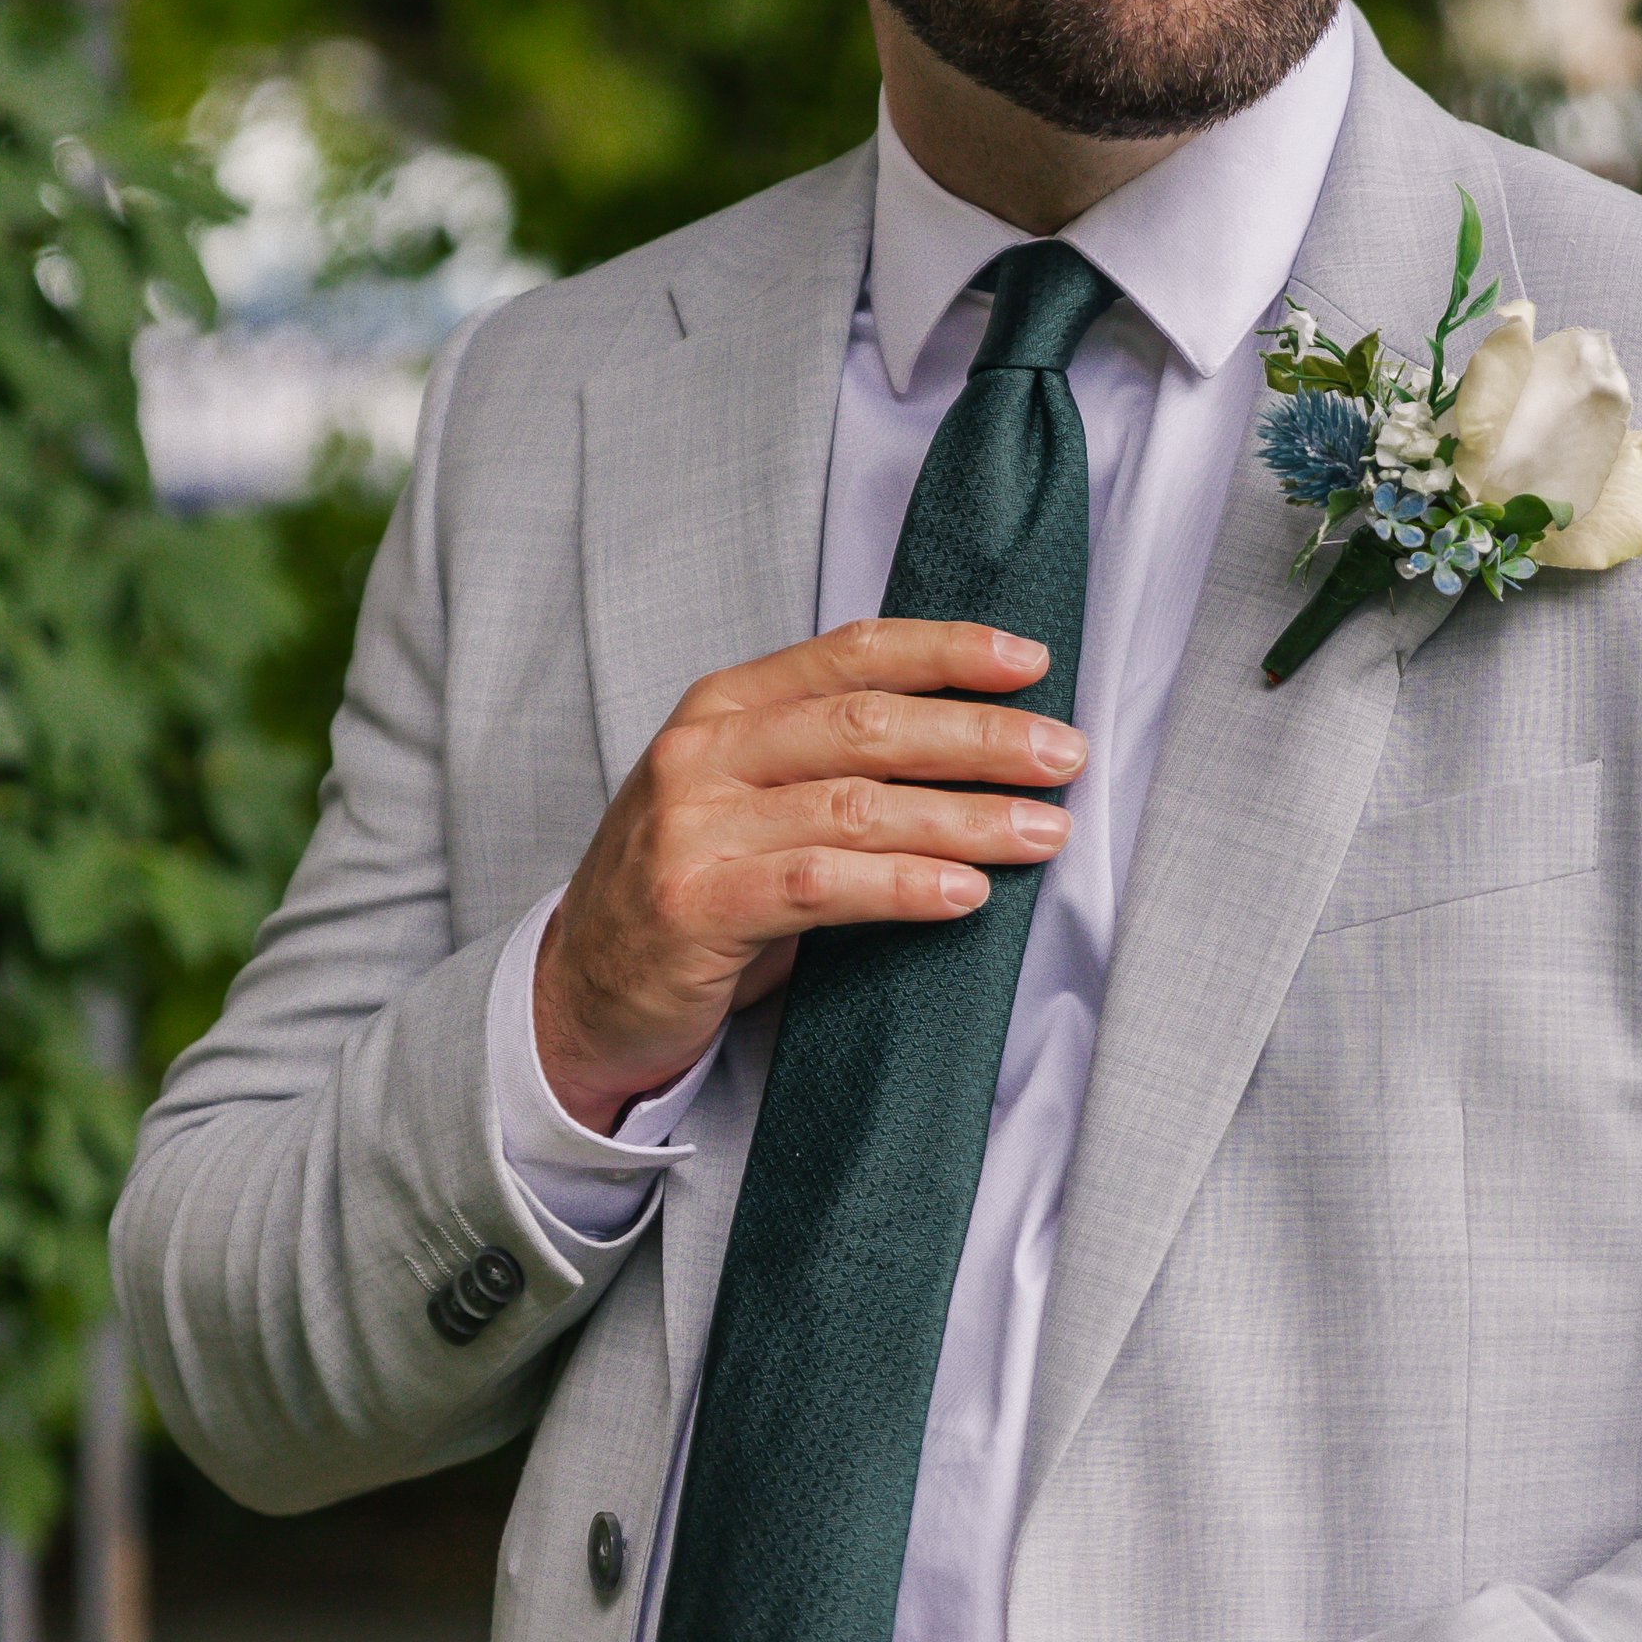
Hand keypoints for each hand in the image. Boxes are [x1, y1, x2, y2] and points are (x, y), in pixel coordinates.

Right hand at [535, 619, 1086, 1131]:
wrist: (577, 990)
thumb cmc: (689, 890)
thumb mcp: (747, 798)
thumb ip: (830, 763)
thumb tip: (982, 751)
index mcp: (724, 707)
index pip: (850, 653)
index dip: (946, 651)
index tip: (1029, 663)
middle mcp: (704, 753)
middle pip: (867, 724)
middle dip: (981, 738)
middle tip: (1064, 756)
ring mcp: (693, 827)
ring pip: (856, 805)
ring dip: (965, 818)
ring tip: (1043, 832)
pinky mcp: (695, 905)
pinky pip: (819, 885)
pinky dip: (902, 887)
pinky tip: (964, 894)